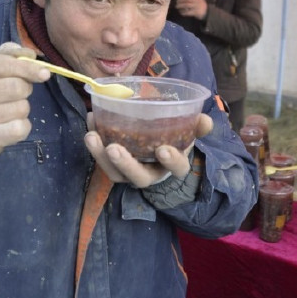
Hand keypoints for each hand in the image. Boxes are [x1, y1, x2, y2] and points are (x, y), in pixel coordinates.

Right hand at [0, 42, 49, 168]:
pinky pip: (19, 128)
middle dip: (24, 89)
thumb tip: (30, 55)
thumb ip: (7, 55)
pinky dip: (22, 126)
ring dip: (22, 108)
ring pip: (20, 108)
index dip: (26, 68)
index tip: (45, 73)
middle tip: (15, 94)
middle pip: (15, 87)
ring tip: (6, 111)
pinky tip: (7, 126)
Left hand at [84, 112, 213, 187]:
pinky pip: (101, 158)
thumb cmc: (174, 141)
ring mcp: (129, 172)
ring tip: (91, 136)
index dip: (171, 161)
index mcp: (174, 166)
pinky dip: (95, 141)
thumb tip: (205, 121)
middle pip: (138, 177)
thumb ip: (198, 127)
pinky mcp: (113, 165)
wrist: (159, 150)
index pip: (176, 169)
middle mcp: (150, 174)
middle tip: (113, 148)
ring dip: (100, 156)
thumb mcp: (189, 133)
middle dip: (125, 164)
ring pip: (114, 173)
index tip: (163, 149)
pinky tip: (91, 120)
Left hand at [174, 0, 207, 19]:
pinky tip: (181, 12)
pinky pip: (189, 12)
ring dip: (181, 5)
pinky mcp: (196, 12)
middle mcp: (197, 0)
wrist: (206, 11)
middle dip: (181, 0)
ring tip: (177, 6)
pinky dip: (184, 12)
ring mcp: (197, 6)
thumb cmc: (199, 3)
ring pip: (187, 5)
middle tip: (176, 1)